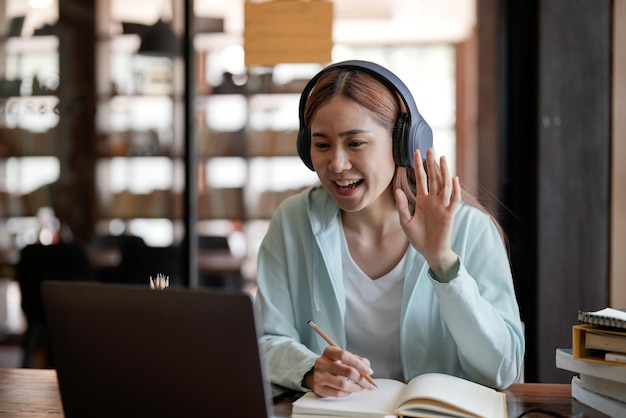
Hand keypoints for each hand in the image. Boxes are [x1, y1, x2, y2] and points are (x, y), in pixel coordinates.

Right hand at [304, 346, 375, 396]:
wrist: (316, 373)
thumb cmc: (333, 365)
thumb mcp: (344, 358)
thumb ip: (357, 360)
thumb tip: (367, 367)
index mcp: (329, 352)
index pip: (344, 355)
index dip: (358, 364)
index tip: (369, 371)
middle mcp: (322, 363)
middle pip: (346, 371)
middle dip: (361, 379)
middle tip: (368, 383)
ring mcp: (319, 376)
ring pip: (343, 385)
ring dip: (356, 387)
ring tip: (360, 387)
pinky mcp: (319, 388)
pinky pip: (338, 393)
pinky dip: (347, 393)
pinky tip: (349, 390)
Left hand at [395, 148, 461, 278]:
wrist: (430, 252)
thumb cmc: (418, 238)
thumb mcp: (405, 221)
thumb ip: (402, 206)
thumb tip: (397, 190)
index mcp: (423, 200)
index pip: (422, 179)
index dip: (419, 166)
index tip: (416, 153)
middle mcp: (434, 200)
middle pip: (434, 178)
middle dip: (432, 163)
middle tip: (429, 148)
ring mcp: (443, 206)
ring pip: (445, 185)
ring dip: (444, 171)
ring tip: (442, 158)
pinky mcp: (450, 214)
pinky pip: (454, 200)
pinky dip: (455, 190)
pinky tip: (454, 179)